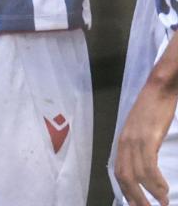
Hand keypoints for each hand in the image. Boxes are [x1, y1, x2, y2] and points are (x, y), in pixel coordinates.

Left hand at [116, 75, 177, 204]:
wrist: (159, 89)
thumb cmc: (153, 110)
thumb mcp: (141, 131)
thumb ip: (139, 147)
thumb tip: (143, 167)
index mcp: (122, 141)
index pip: (119, 171)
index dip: (126, 191)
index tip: (135, 204)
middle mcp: (124, 142)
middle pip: (124, 177)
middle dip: (135, 198)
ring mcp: (135, 139)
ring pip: (136, 175)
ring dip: (149, 194)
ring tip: (161, 204)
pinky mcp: (147, 137)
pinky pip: (149, 166)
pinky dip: (156, 183)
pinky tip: (164, 191)